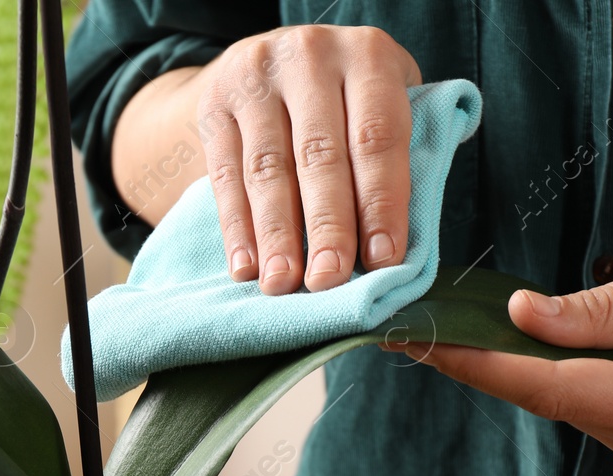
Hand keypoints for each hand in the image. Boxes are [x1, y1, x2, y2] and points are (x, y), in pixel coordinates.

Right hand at [195, 26, 421, 293]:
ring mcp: (256, 78)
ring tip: (282, 283)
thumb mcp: (384, 103)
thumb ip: (398, 157)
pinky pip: (225, 174)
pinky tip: (246, 267)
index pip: (377, 137)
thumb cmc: (348, 103)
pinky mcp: (214, 104)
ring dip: (276, 234)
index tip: (382, 259)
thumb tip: (395, 247)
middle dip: (326, 225)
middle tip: (329, 279)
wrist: (273, 62)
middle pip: (319, 155)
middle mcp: (310, 57)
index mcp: (367, 55)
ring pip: (267, 168)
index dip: (381, 202)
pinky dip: (236, 227)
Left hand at [392, 248, 612, 475]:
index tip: (414, 342)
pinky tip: (562, 345)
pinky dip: (567, 378)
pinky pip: (593, 411)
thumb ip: (602, 307)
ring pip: (567, 406)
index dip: (473, 364)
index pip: (545, 386)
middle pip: (548, 399)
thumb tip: (521, 315)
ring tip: (500, 320)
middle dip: (489, 359)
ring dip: (531, 366)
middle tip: (428, 317)